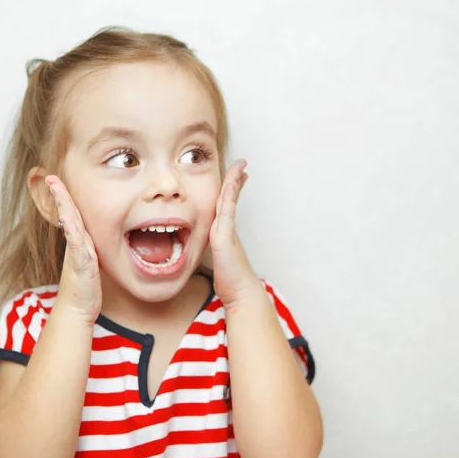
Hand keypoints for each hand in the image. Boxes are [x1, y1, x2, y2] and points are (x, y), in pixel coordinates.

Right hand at [45, 175, 101, 325]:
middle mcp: (76, 245)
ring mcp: (77, 254)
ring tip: (55, 187)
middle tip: (50, 177)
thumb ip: (87, 252)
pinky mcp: (81, 264)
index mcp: (79, 243)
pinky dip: (72, 230)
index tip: (57, 181)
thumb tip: (88, 243)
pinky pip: (76, 244)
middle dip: (59, 194)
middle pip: (68, 214)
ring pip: (71, 224)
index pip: (72, 215)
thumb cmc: (84, 290)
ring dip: (64, 205)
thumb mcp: (88, 266)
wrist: (77, 311)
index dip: (66, 198)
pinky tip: (67, 217)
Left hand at [209, 159, 260, 309]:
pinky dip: (229, 196)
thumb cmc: (230, 280)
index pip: (226, 204)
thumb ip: (216, 250)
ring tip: (240, 167)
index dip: (232, 188)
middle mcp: (227, 228)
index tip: (239, 176)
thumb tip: (215, 246)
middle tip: (243, 164)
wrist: (241, 293)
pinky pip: (226, 211)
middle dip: (236, 179)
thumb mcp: (219, 260)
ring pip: (229, 200)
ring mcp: (227, 231)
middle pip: (230, 197)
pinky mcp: (224, 237)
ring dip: (233, 182)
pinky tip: (231, 185)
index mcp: (224, 231)